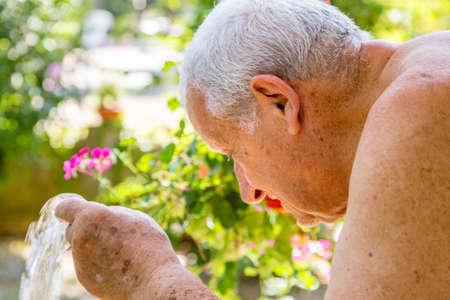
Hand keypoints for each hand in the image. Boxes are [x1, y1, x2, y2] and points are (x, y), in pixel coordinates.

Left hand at [55, 195, 179, 299]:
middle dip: (85, 229)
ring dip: (94, 247)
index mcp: (91, 217)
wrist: (152, 281)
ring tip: (120, 253)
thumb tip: (101, 217)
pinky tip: (118, 266)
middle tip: (107, 233)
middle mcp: (80, 238)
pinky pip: (87, 265)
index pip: (65, 207)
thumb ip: (112, 214)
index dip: (66, 208)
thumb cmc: (148, 245)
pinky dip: (98, 264)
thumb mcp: (135, 217)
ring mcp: (80, 260)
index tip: (66, 213)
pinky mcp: (84, 278)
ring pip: (81, 248)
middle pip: (72, 229)